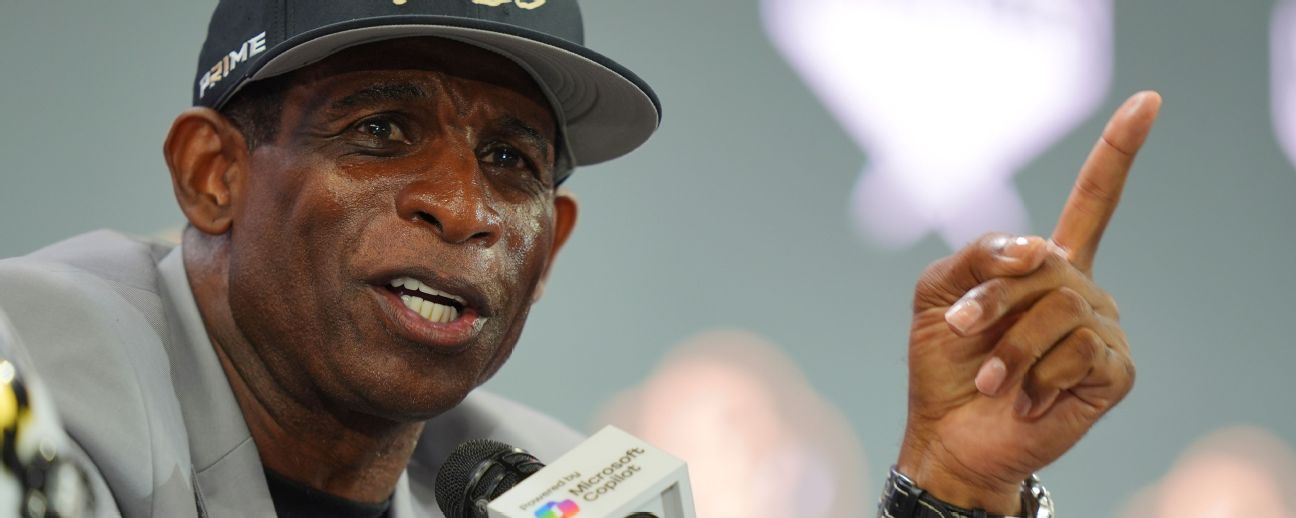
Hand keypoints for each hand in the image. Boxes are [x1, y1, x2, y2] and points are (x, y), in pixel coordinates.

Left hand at [896, 91, 1162, 513]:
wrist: (949, 433)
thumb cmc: (945, 364)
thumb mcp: (938, 295)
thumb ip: (975, 255)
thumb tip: (1037, 250)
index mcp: (1047, 265)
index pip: (1093, 200)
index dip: (1118, 152)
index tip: (1147, 103)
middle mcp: (1084, 290)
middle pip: (1045, 264)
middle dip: (990, 299)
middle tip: (960, 332)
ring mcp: (1103, 330)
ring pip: (1059, 308)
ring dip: (1009, 346)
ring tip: (991, 379)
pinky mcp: (1113, 372)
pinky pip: (1080, 350)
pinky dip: (1038, 376)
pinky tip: (1026, 398)